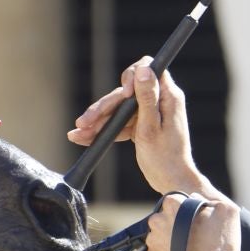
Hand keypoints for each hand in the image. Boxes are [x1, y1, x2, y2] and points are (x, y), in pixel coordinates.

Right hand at [69, 59, 215, 199]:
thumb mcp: (152, 127)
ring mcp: (149, 113)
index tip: (123, 94)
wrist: (171, 182)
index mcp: (168, 97)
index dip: (131, 76)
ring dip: (98, 121)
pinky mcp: (141, 125)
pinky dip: (104, 130)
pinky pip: (120, 123)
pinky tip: (85, 138)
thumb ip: (147, 98)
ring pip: (119, 109)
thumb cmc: (166, 158)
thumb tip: (144, 68)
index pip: (148, 69)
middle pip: (125, 93)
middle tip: (84, 121)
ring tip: (78, 133)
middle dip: (104, 107)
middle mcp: (159, 101)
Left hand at [146, 192, 239, 250]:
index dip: (191, 209)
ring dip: (173, 239)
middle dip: (179, 223)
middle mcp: (156, 221)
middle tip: (197, 236)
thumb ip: (210, 199)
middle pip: (168, 217)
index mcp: (172, 204)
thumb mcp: (228, 212)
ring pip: (163, 234)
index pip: (177, 199)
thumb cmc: (218, 248)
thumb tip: (196, 197)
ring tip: (192, 250)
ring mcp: (152, 241)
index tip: (200, 220)